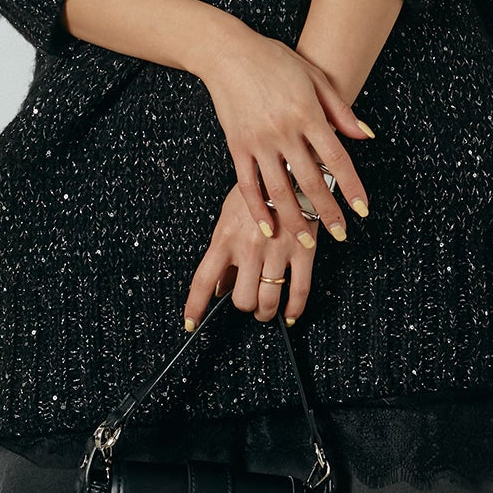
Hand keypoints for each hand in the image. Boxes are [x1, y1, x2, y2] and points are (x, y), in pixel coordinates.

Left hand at [182, 182, 318, 331]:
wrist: (290, 169)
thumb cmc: (256, 191)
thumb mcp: (229, 216)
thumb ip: (223, 252)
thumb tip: (218, 286)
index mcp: (225, 237)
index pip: (204, 280)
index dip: (195, 306)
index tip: (190, 323)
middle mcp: (249, 248)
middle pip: (241, 298)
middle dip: (243, 305)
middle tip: (247, 300)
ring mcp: (276, 251)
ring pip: (268, 300)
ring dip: (265, 312)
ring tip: (265, 310)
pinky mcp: (302, 251)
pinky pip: (299, 291)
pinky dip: (294, 310)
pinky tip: (290, 314)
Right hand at [195, 20, 371, 244]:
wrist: (227, 52)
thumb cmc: (274, 60)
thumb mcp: (314, 77)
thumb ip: (340, 109)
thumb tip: (366, 136)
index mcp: (307, 113)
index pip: (336, 158)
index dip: (351, 186)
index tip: (363, 209)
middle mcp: (284, 130)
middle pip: (310, 180)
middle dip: (327, 211)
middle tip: (341, 234)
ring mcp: (258, 141)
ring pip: (279, 189)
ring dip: (295, 218)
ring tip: (308, 241)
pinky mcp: (237, 145)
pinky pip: (247, 184)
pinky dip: (258, 208)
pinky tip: (268, 227)